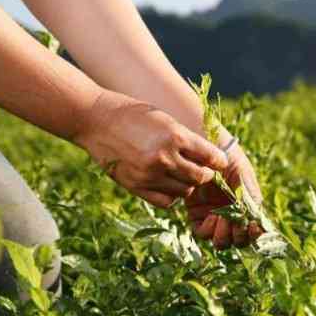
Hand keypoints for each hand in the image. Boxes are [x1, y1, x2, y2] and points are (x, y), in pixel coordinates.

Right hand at [74, 92, 227, 207]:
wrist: (95, 120)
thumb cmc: (132, 114)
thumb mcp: (164, 119)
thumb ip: (185, 139)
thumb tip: (208, 157)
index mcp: (175, 136)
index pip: (210, 156)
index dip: (219, 161)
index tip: (220, 162)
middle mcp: (164, 157)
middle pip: (200, 178)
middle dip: (206, 175)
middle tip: (204, 171)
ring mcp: (149, 174)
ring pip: (184, 191)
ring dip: (188, 185)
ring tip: (182, 175)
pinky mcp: (135, 186)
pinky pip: (166, 201)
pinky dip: (172, 195)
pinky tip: (168, 184)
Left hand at [185, 135, 263, 249]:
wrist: (197, 141)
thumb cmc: (224, 152)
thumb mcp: (240, 170)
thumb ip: (248, 193)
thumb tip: (256, 218)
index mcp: (247, 203)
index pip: (255, 229)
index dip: (255, 233)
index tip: (252, 226)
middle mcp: (232, 212)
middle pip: (238, 239)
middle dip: (238, 236)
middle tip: (233, 222)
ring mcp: (214, 214)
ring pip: (221, 240)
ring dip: (222, 235)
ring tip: (220, 218)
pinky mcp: (196, 213)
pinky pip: (202, 231)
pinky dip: (207, 229)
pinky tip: (210, 215)